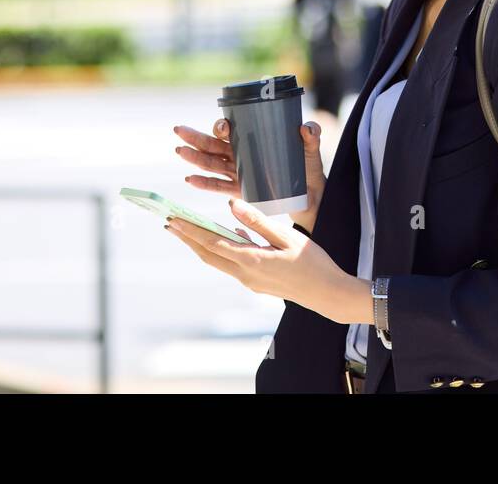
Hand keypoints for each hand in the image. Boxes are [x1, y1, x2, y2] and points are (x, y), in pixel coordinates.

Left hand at [163, 199, 361, 322]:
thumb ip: (257, 220)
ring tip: (188, 228)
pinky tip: (227, 235)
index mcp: (251, 260)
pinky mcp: (256, 283)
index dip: (190, 231)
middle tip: (170, 222)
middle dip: (187, 238)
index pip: (212, 243)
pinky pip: (232, 264)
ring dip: (201, 245)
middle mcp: (245, 274)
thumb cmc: (311, 262)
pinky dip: (223, 250)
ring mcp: (249, 281)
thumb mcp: (287, 236)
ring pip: (218, 261)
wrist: (326, 293)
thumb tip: (232, 205)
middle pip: (208, 254)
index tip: (173, 219)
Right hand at [173, 118, 326, 233]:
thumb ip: (311, 137)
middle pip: (215, 144)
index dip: (224, 127)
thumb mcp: (311, 150)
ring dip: (195, 158)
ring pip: (213, 163)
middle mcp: (243, 154)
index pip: (233, 130)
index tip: (224, 128)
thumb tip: (306, 127)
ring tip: (181, 152)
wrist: (311, 194)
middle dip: (196, 137)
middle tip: (178, 131)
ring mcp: (240, 172)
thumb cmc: (308, 167)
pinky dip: (205, 183)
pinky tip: (190, 179)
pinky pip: (219, 186)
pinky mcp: (242, 190)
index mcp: (255, 139)